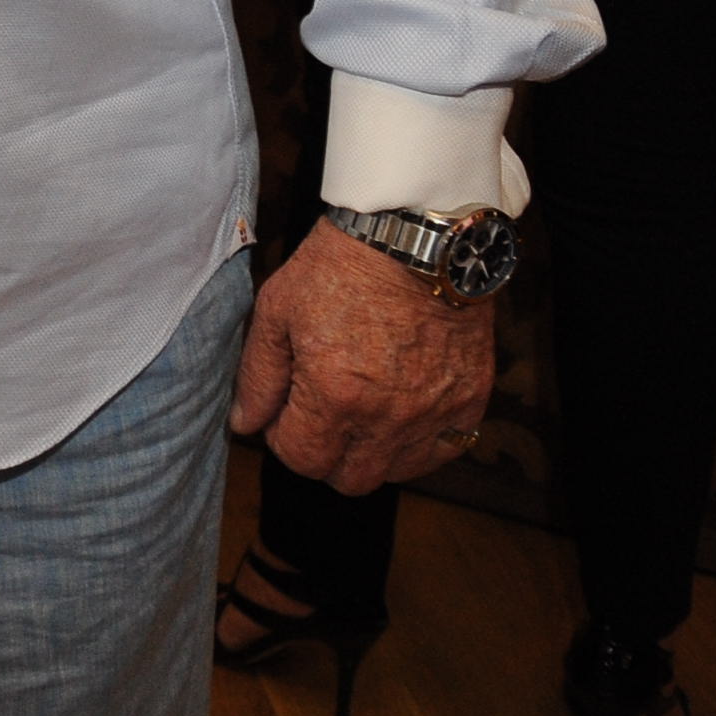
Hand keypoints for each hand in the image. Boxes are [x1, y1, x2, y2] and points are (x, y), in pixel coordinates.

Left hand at [230, 221, 496, 492]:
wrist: (415, 236)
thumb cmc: (340, 267)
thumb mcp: (278, 311)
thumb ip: (258, 376)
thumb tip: (244, 424)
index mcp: (335, 396)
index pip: (301, 459)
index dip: (284, 439)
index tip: (286, 412)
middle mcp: (388, 417)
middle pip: (349, 479)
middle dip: (324, 454)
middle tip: (320, 415)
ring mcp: (434, 414)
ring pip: (395, 471)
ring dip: (371, 452)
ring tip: (360, 409)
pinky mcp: (471, 403)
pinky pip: (442, 451)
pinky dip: (419, 443)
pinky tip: (401, 410)